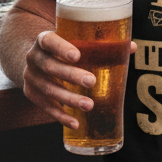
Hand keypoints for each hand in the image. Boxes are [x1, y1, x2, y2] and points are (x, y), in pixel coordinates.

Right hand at [22, 31, 136, 128]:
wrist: (36, 57)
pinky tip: (75, 122)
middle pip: (50, 66)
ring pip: (48, 89)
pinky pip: (45, 106)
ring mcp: (30, 77)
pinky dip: (60, 116)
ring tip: (88, 105)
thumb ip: (100, 43)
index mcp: (44, 39)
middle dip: (71, 75)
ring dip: (68, 98)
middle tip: (92, 81)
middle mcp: (33, 57)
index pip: (49, 41)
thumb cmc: (64, 47)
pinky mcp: (31, 93)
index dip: (61, 48)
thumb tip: (131, 46)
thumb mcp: (75, 40)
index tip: (77, 55)